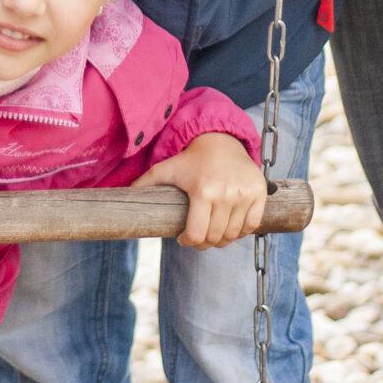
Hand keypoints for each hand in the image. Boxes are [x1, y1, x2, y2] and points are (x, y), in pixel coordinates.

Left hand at [134, 132, 268, 249]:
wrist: (222, 140)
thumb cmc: (191, 159)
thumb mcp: (167, 168)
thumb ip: (146, 183)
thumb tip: (122, 193)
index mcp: (202, 190)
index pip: (197, 236)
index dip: (188, 242)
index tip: (184, 238)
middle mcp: (226, 193)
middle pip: (215, 238)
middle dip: (204, 242)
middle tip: (198, 236)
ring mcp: (245, 194)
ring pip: (234, 235)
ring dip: (222, 238)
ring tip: (213, 230)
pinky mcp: (259, 193)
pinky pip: (252, 226)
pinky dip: (242, 231)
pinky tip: (230, 223)